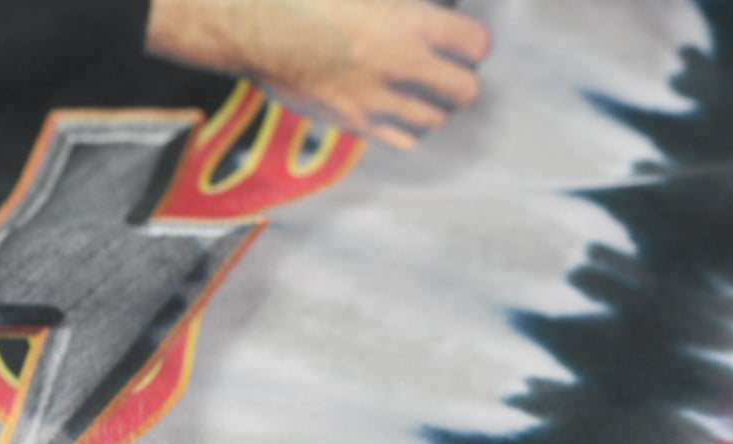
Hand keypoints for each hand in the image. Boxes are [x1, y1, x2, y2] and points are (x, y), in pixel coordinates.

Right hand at [146, 0, 491, 150]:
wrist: (256, 27)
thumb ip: (406, 2)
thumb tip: (424, 9)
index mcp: (414, 24)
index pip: (477, 44)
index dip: (473, 41)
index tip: (461, 39)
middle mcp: (403, 66)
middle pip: (465, 90)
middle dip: (461, 78)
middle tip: (448, 69)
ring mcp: (376, 100)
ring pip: (436, 120)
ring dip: (434, 105)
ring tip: (421, 92)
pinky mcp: (351, 122)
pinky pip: (401, 141)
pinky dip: (406, 129)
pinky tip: (395, 111)